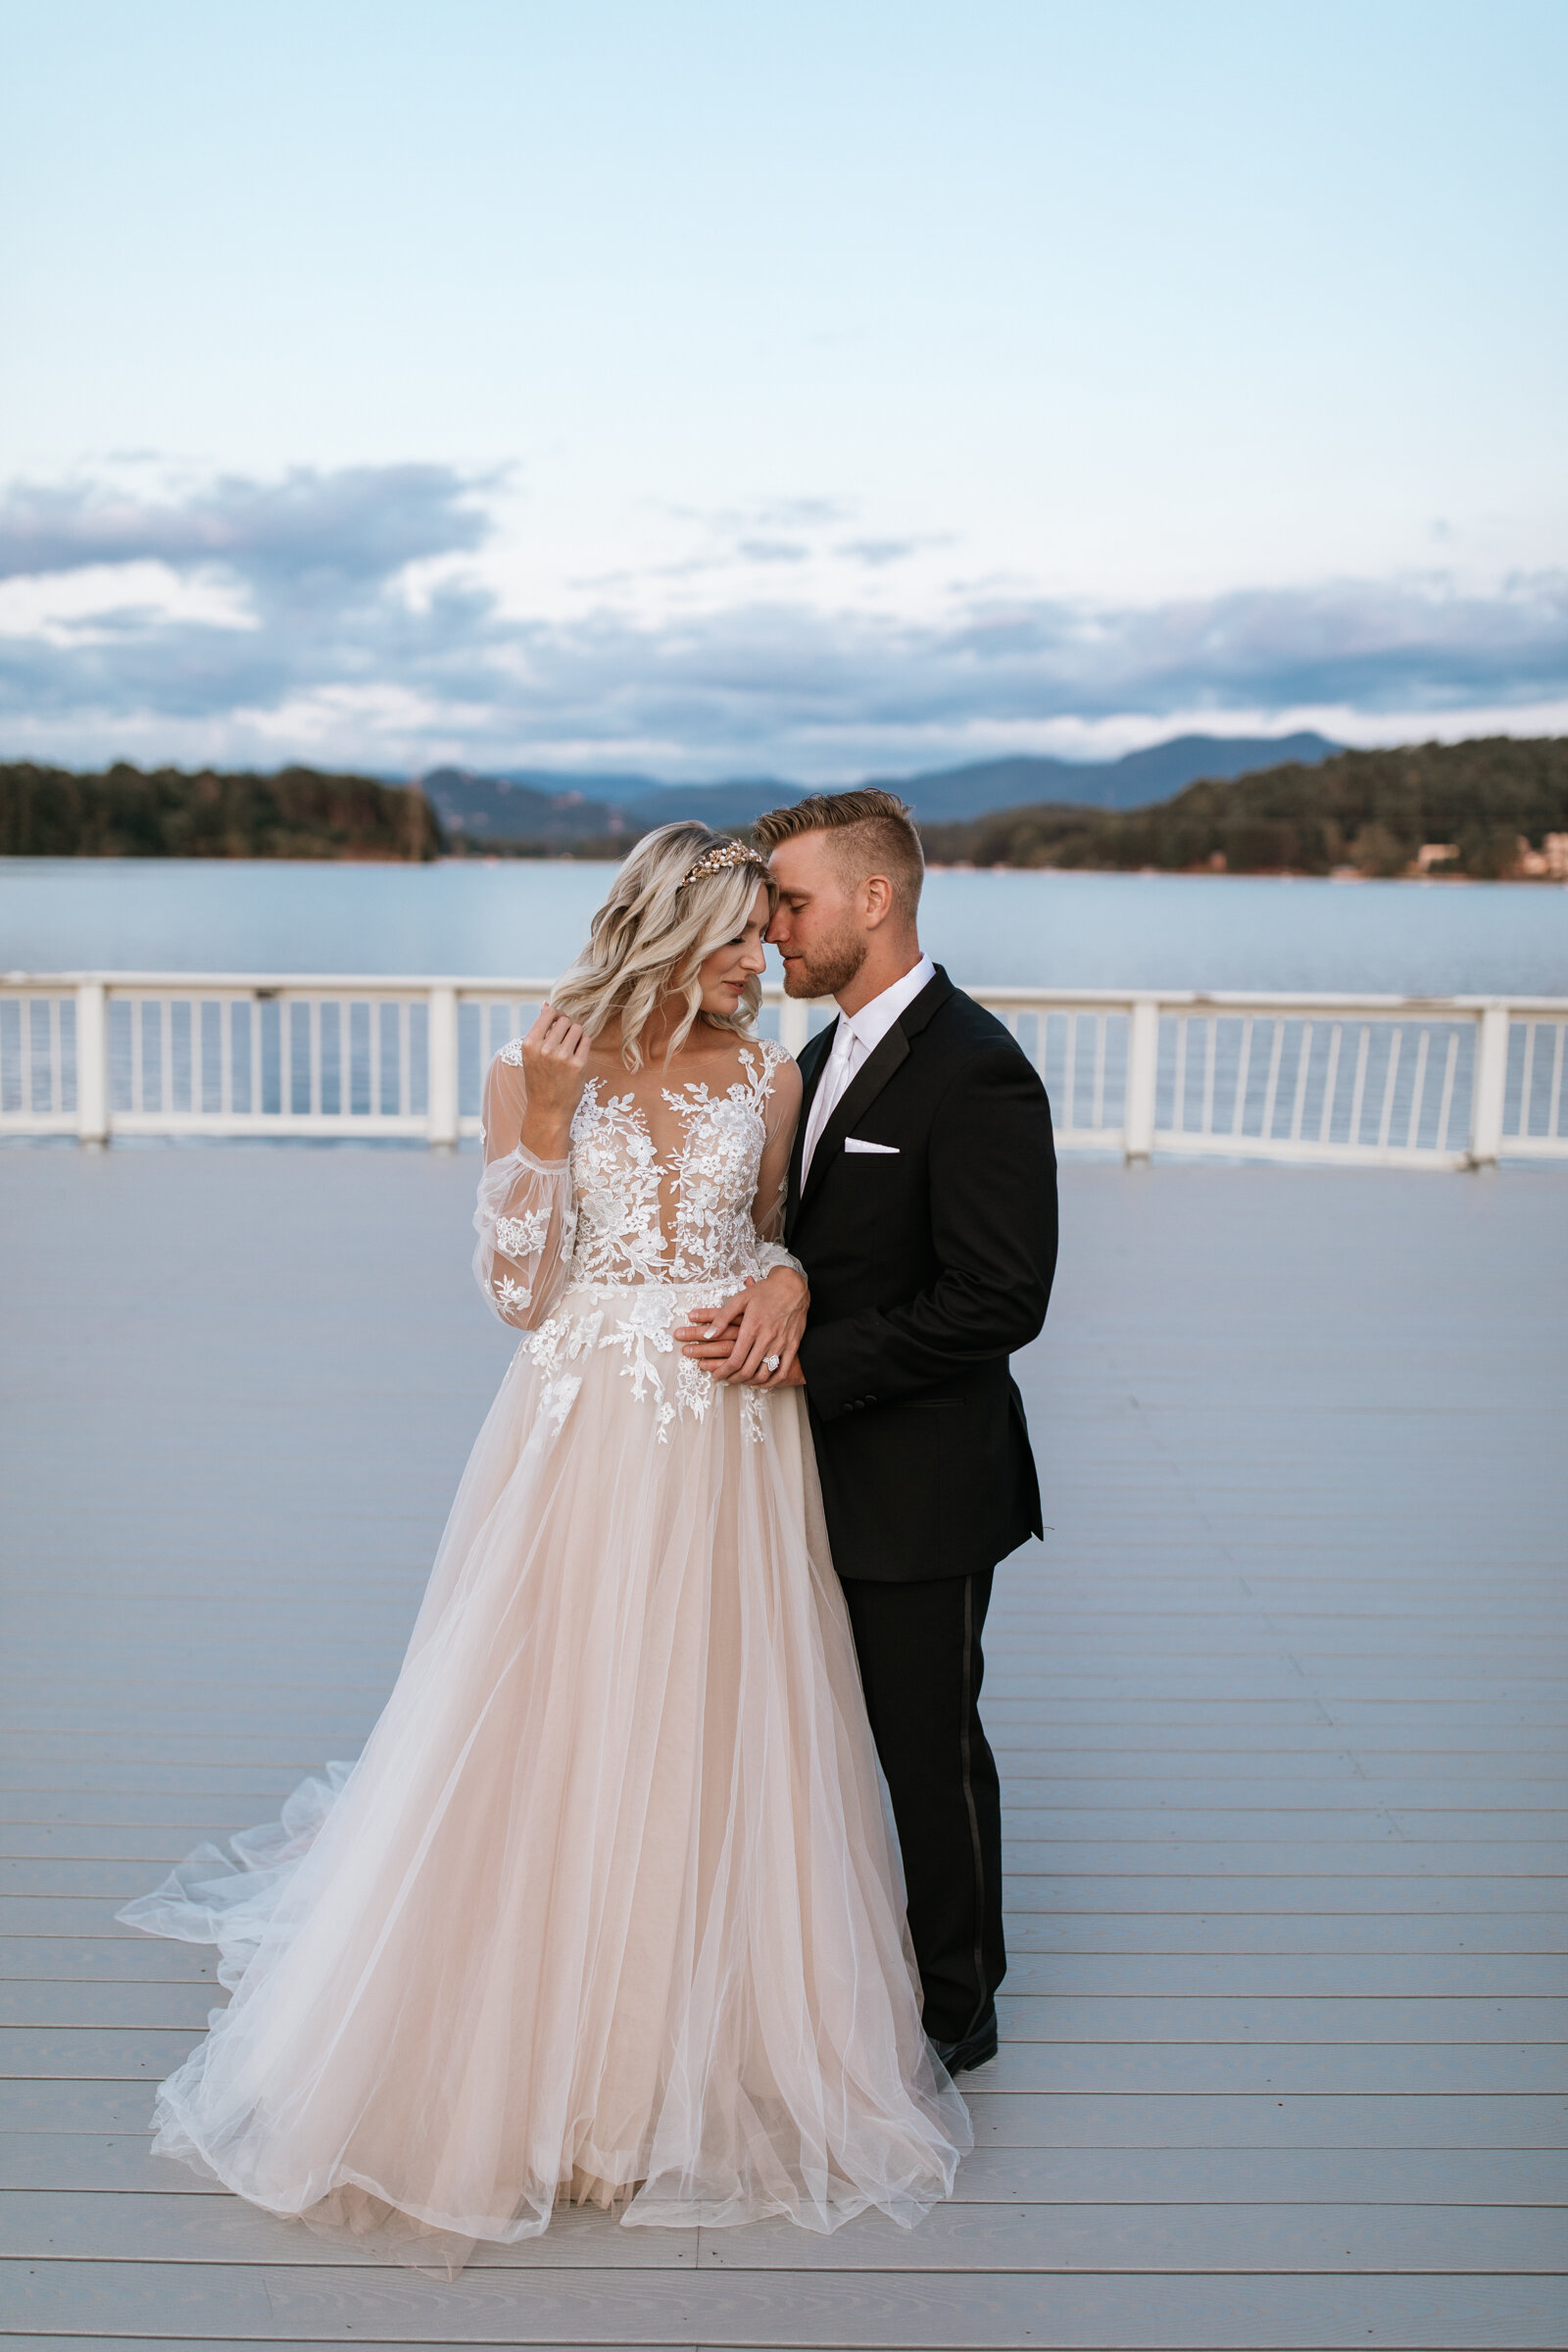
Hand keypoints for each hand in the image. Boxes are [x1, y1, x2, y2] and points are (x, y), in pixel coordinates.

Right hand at [517, 1004, 590, 1155]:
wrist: (548, 1110)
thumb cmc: (540, 1080)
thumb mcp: (532, 1055)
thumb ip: (539, 1031)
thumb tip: (547, 1005)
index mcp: (529, 1044)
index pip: (549, 1013)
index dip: (557, 1016)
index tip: (559, 1025)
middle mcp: (544, 1048)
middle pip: (565, 1020)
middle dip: (568, 1027)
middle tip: (566, 1041)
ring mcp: (562, 1056)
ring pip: (577, 1028)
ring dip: (577, 1035)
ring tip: (571, 1049)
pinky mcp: (578, 1065)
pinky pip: (586, 1041)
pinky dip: (583, 1045)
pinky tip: (577, 1056)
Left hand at [675, 1266, 808, 1386]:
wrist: (794, 1287)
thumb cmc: (766, 1291)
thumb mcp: (740, 1299)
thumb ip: (722, 1318)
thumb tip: (708, 1335)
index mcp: (752, 1327)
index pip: (735, 1359)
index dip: (723, 1372)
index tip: (715, 1375)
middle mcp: (767, 1338)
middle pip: (748, 1370)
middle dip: (733, 1379)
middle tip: (725, 1379)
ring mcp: (781, 1343)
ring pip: (764, 1374)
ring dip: (749, 1382)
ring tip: (739, 1380)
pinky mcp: (792, 1345)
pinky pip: (782, 1371)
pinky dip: (770, 1382)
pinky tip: (760, 1381)